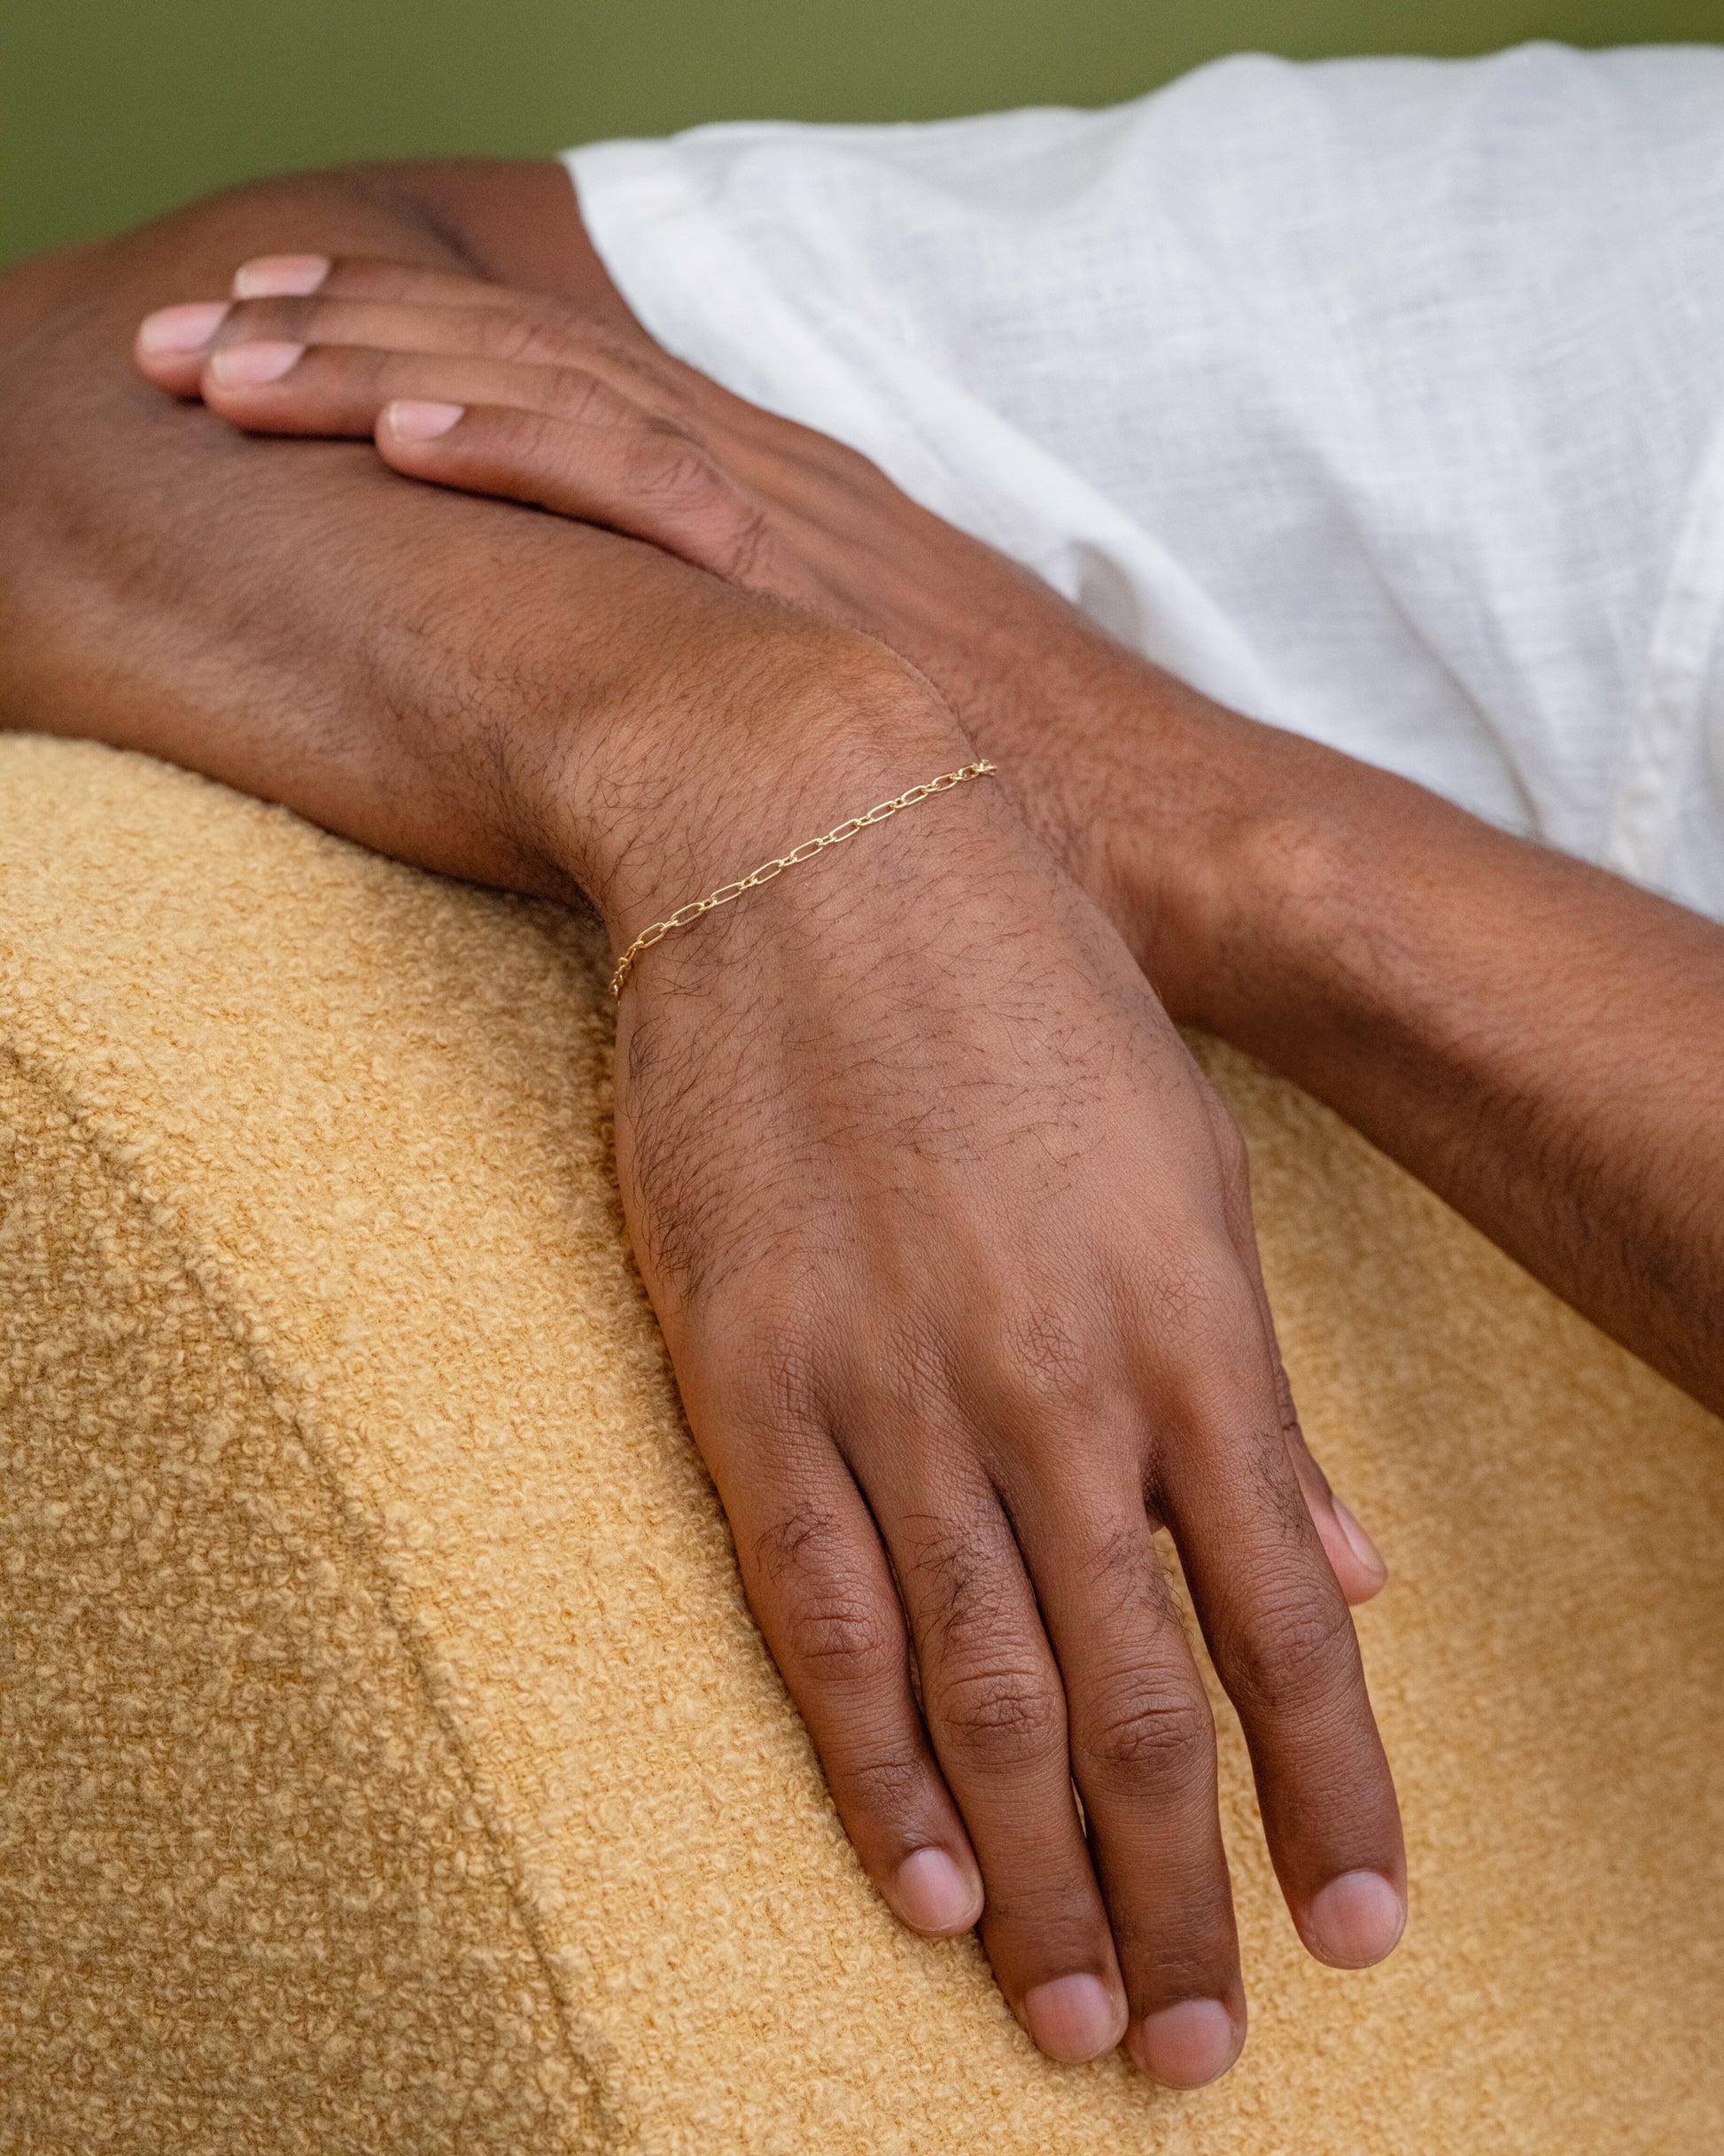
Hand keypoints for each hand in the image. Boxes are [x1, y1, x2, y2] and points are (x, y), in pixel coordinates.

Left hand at [131, 252, 1253, 993]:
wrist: (1190, 845)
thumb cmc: (1039, 823)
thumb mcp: (874, 733)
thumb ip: (768, 697)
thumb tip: (684, 742)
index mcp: (784, 508)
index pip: (575, 387)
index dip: (423, 349)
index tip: (296, 342)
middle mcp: (776, 481)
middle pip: (533, 359)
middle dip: (351, 327)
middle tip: (206, 323)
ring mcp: (796, 521)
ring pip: (556, 393)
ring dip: (380, 363)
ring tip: (231, 354)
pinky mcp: (816, 587)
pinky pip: (642, 486)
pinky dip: (512, 444)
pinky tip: (389, 430)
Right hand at [132, 264, 1409, 2085]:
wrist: (812, 831)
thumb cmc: (1021, 979)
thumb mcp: (1183, 1162)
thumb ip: (1250, 1392)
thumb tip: (1340, 1573)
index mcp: (1186, 1327)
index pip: (1283, 1629)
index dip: (1331, 1797)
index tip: (1361, 1927)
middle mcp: (1055, 1389)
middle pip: (1135, 1701)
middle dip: (1185, 1890)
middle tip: (1206, 2045)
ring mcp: (895, 1389)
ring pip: (986, 1694)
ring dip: (1045, 1877)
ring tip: (1083, 2014)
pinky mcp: (752, 1371)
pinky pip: (825, 1615)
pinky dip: (881, 1766)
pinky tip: (922, 1874)